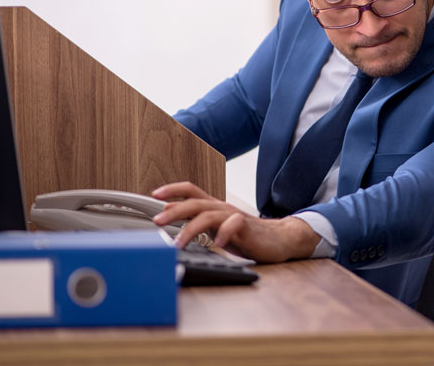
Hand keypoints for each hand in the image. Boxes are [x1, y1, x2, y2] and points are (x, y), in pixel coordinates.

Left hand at [150, 181, 319, 262]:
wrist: (278, 239)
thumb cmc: (246, 235)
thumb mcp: (216, 228)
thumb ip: (196, 221)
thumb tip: (169, 216)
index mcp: (213, 206)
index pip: (190, 190)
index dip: (172, 190)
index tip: (154, 195)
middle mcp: (222, 207)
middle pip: (195, 201)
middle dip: (174, 211)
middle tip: (157, 222)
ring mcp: (234, 216)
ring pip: (208, 215)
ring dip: (190, 229)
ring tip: (178, 243)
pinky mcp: (247, 227)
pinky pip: (233, 225)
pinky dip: (223, 234)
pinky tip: (218, 245)